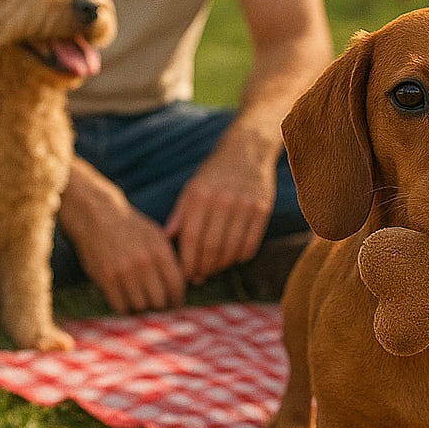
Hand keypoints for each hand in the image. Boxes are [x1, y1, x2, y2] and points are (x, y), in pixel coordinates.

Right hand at [60, 161, 186, 313]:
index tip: (174, 302)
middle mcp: (144, 262)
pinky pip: (119, 306)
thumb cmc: (131, 228)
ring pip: (139, 306)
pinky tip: (125, 300)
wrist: (98, 217)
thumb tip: (182, 283)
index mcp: (160, 251)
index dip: (177, 298)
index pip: (176, 285)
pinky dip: (124, 307)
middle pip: (159, 300)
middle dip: (160, 306)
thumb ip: (168, 258)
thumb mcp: (156, 236)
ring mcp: (123, 271)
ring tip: (141, 302)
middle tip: (157, 305)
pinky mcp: (105, 278)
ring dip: (141, 307)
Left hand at [164, 127, 276, 283]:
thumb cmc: (215, 173)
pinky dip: (241, 256)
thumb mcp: (192, 187)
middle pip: (212, 246)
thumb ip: (180, 214)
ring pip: (232, 248)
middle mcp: (223, 200)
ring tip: (214, 269)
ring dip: (222, 265)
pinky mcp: (262, 208)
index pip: (192, 237)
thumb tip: (166, 239)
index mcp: (201, 195)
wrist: (247, 151)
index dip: (188, 261)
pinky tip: (233, 258)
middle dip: (204, 267)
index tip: (185, 274)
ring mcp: (245, 204)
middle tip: (199, 277)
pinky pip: (251, 243)